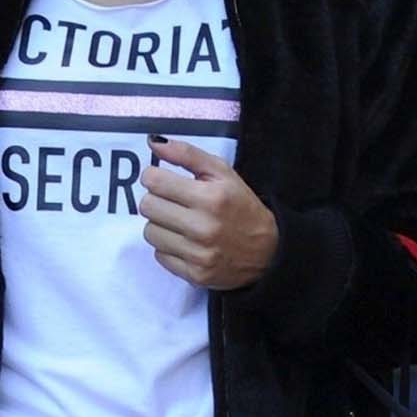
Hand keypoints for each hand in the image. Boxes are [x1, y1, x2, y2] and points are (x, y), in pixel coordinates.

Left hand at [140, 139, 279, 290]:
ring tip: (179, 222)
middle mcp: (204, 227)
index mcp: (211, 197)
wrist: (268, 251)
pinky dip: (168, 247)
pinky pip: (159, 255)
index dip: (153, 177)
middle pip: (147, 207)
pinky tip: (185, 242)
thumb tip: (153, 142)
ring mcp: (199, 254)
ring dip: (160, 225)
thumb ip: (187, 154)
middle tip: (172, 201)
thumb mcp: (223, 173)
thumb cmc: (241, 206)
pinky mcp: (195, 274)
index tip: (162, 180)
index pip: (154, 182)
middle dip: (156, 200)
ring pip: (150, 232)